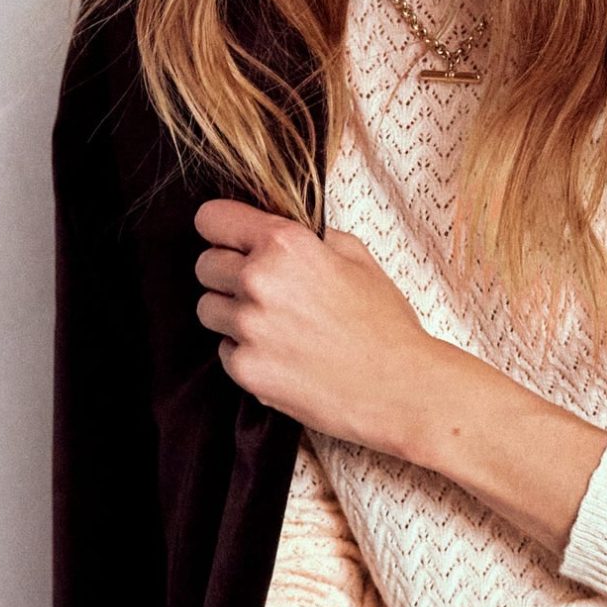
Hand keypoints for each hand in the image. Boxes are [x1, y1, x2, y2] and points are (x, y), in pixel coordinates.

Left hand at [192, 198, 432, 454]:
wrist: (401, 388)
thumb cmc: (386, 324)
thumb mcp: (358, 258)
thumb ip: (311, 238)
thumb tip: (281, 232)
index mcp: (285, 244)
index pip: (212, 219)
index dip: (223, 230)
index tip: (232, 242)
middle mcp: (259, 281)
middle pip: (205, 265)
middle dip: (228, 274)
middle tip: (263, 291)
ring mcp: (248, 328)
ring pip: (208, 309)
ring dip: (232, 314)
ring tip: (275, 327)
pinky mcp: (246, 369)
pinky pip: (224, 351)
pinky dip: (246, 352)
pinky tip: (282, 356)